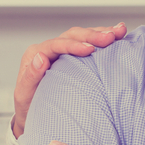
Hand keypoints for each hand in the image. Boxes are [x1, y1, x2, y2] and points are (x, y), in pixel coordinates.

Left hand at [12, 23, 126, 137]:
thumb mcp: (24, 95)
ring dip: (101, 32)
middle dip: (92, 35)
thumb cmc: (28, 106)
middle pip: (71, 35)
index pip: (55, 44)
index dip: (73, 45)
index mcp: (35, 54)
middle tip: (110, 37)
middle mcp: (49, 49)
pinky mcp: (73, 56)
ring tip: (119, 31)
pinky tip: (118, 36)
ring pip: (82, 36)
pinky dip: (102, 38)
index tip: (89, 49)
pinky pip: (88, 43)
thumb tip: (40, 57)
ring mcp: (62, 51)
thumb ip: (30, 77)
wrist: (33, 113)